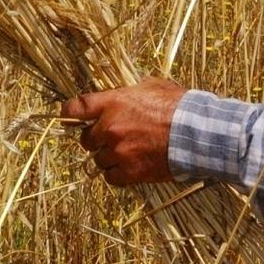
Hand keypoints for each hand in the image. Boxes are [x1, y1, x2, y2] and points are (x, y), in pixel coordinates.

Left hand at [61, 77, 186, 186]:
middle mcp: (110, 128)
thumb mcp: (153, 86)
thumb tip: (129, 90)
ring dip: (108, 157)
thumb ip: (133, 90)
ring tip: (127, 153)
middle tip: (111, 138)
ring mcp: (118, 152)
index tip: (67, 117)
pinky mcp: (129, 172)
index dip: (68, 113)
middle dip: (96, 139)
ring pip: (98, 160)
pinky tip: (129, 167)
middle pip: (86, 139)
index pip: (76, 108)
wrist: (195, 133)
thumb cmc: (178, 106)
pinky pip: (111, 177)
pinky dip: (117, 173)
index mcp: (113, 103)